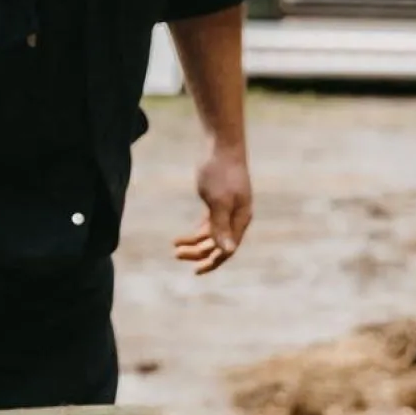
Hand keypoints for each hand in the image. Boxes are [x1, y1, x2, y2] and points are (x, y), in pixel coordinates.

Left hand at [174, 146, 252, 275]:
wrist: (220, 144)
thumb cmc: (220, 172)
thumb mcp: (218, 201)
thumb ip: (221, 226)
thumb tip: (227, 252)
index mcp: (240, 219)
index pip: (228, 250)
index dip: (212, 262)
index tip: (194, 270)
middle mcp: (237, 217)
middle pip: (218, 244)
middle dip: (198, 253)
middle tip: (176, 255)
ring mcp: (229, 209)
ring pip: (212, 235)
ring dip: (194, 243)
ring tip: (175, 246)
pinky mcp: (219, 200)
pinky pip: (209, 223)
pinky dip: (197, 231)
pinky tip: (184, 236)